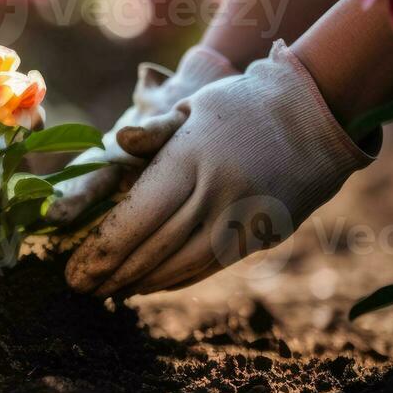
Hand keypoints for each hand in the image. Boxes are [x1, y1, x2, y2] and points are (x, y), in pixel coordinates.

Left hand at [65, 41, 377, 296]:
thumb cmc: (242, 102)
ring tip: (111, 290)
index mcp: (191, 160)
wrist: (318, 113)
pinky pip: (213, 263)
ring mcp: (244, 217)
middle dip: (113, 272)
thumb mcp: (194, 106)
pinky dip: (179, 277)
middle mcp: (217, 193)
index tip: (74, 269)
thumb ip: (154, 131)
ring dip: (143, 281)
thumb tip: (120, 141)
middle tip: (81, 288)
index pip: (137, 217)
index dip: (103, 250)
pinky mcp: (263, 233)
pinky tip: (153, 283)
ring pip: (184, 263)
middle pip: (155, 247)